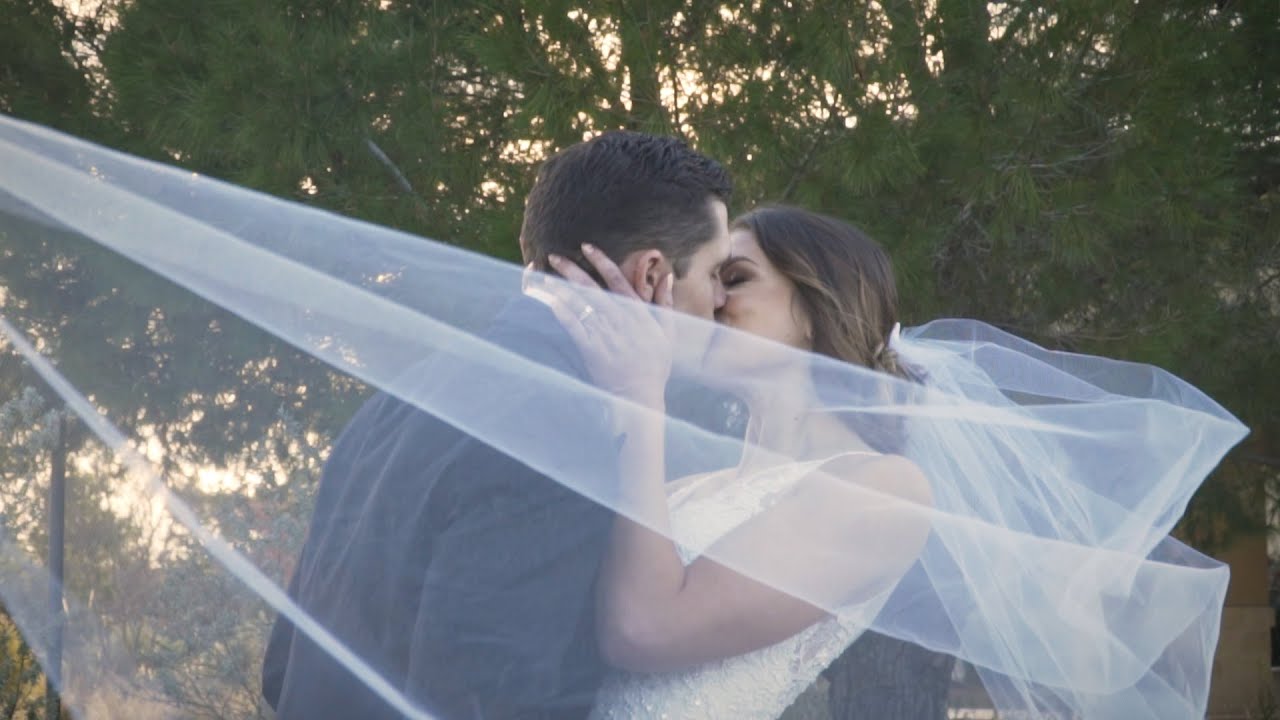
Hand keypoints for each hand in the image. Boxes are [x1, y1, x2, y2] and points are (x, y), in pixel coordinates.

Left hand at [524, 244, 673, 407]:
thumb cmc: (654, 365)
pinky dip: (561, 311)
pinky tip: (549, 300)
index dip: (601, 261)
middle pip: (592, 288)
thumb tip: (666, 276)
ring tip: (545, 276)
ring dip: (560, 288)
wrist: (639, 395)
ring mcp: (603, 333)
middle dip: (572, 270)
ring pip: (579, 304)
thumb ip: (665, 302)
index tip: (587, 246)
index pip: (617, 279)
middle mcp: (619, 318)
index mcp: (637, 312)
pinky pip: (573, 325)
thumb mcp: (667, 331)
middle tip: (555, 256)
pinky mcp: (590, 349)